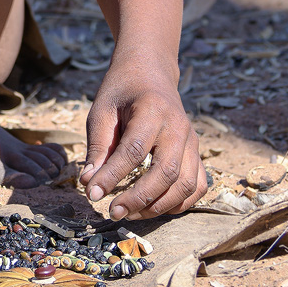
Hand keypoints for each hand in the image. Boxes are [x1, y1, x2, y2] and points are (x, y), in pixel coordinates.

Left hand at [83, 54, 204, 219]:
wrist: (150, 73)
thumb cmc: (122, 91)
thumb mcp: (102, 110)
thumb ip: (98, 146)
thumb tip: (89, 183)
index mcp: (152, 110)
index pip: (134, 150)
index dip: (113, 176)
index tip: (92, 194)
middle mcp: (179, 127)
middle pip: (166, 172)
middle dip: (139, 198)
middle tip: (113, 212)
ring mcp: (192, 141)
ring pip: (186, 184)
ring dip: (159, 205)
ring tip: (130, 213)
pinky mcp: (197, 153)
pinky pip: (197, 185)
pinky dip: (180, 203)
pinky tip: (155, 208)